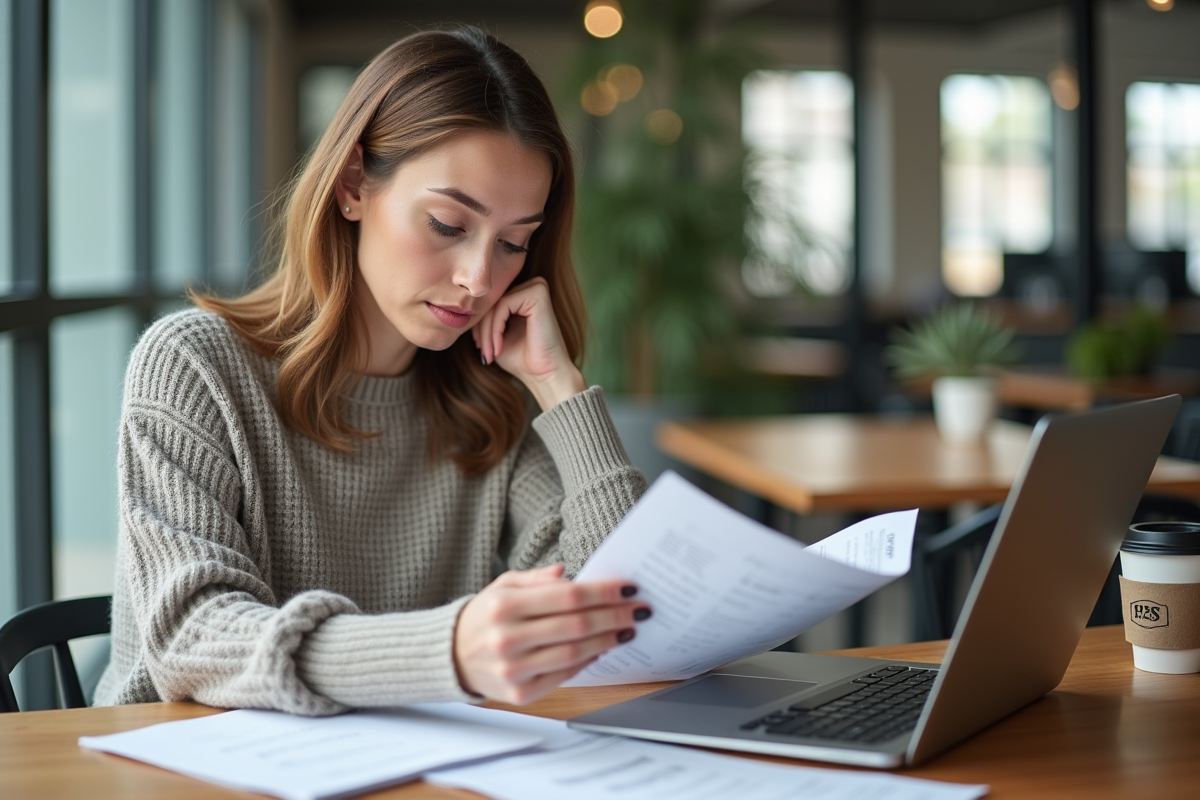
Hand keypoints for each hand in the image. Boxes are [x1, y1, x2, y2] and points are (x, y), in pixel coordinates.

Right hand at [453, 564, 650, 704]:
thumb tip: (569, 574)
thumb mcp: (502, 586)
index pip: (567, 597)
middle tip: (638, 609)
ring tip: (626, 629)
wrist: (451, 656)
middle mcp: (508, 638)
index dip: (603, 592)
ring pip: (574, 652)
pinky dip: (587, 660)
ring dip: (607, 640)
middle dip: (614, 616)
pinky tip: (601, 647)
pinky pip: (564, 675)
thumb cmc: (483, 616)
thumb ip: (536, 578)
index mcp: (504, 606)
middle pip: (576, 625)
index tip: (628, 588)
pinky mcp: (520, 692)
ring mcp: (514, 669)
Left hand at [471, 278, 585, 409]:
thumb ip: (485, 321)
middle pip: (492, 302)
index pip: (491, 303)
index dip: (479, 325)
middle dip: (481, 330)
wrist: (545, 376)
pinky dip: (496, 328)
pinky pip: (503, 305)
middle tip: (483, 353)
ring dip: (487, 332)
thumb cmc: (522, 360)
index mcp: (524, 296)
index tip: (480, 349)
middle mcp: (531, 288)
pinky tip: (499, 347)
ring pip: (495, 304)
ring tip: (489, 353)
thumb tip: (463, 309)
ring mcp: (536, 288)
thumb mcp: (496, 337)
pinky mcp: (538, 294)